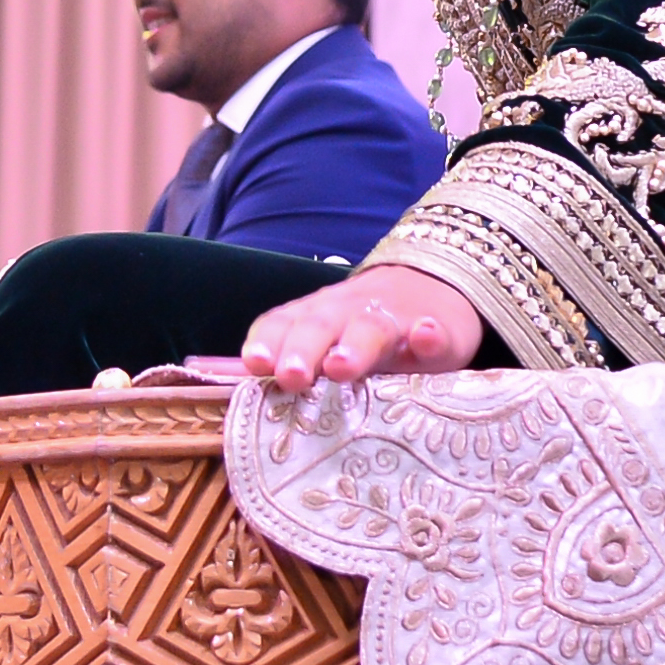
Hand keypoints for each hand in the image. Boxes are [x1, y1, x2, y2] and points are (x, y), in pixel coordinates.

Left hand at [241, 264, 483, 393]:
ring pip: (372, 329)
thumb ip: (285, 357)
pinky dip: (429, 335)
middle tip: (291, 376)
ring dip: (355, 345)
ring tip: (342, 366)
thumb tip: (227, 371)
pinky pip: (434, 334)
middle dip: (304, 349)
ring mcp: (395, 322)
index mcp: (317, 317)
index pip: (285, 323)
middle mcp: (349, 314)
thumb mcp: (326, 338)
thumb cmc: (363, 329)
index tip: (255, 363)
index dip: (269, 340)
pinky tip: (426, 337)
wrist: (433, 288)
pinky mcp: (437, 333)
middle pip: (322, 326)